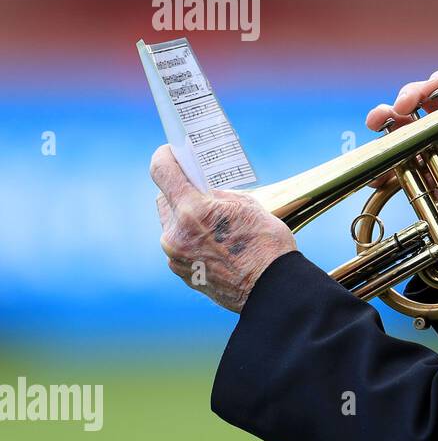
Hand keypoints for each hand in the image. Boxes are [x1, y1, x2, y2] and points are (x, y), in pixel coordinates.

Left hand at [151, 145, 297, 312]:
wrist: (273, 289)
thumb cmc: (267, 245)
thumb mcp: (246, 206)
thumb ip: (217, 195)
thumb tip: (202, 190)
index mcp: (193, 211)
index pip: (162, 171)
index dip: (166, 156)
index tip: (172, 151)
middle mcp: (176, 233)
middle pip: (164, 198)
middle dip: (180, 191)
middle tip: (200, 189)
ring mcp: (175, 255)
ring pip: (170, 223)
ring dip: (185, 217)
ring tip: (213, 222)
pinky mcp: (180, 271)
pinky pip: (178, 244)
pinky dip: (191, 238)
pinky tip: (214, 243)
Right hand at [365, 67, 437, 185]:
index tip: (431, 85)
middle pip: (425, 96)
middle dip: (408, 96)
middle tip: (399, 106)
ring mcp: (436, 140)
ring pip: (406, 123)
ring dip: (388, 120)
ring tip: (377, 122)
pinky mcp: (424, 165)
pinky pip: (401, 161)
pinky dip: (386, 165)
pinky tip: (378, 169)